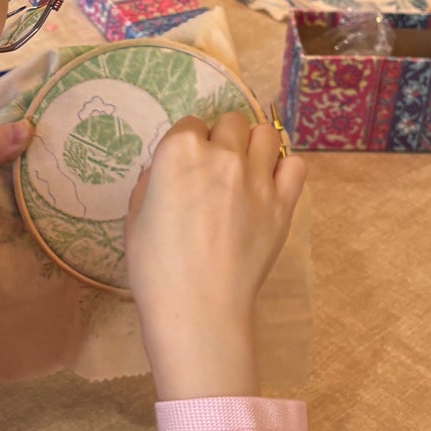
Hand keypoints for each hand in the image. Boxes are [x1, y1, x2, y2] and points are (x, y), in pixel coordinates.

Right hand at [125, 113, 305, 400]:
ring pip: (265, 134)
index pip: (189, 124)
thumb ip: (151, 184)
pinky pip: (295, 165)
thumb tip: (163, 173)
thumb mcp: (135, 219)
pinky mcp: (283, 203)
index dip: (186, 144)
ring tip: (244, 171)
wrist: (198, 308)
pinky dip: (284, 170)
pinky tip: (270, 187)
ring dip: (253, 146)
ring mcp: (257, 177)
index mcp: (179, 152)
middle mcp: (222, 155)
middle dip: (221, 139)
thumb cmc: (156, 268)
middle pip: (230, 122)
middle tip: (215, 169)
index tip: (186, 166)